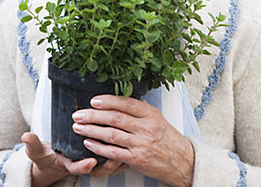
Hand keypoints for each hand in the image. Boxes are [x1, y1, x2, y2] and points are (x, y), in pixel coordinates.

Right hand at [21, 132, 128, 185]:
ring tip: (125, 146)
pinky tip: (127, 136)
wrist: (53, 160)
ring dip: (118, 155)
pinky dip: (122, 149)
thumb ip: (32, 145)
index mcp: (70, 164)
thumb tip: (25, 136)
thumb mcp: (36, 151)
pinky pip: (115, 155)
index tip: (90, 162)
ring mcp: (94, 159)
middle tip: (115, 156)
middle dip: (108, 161)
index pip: (78, 167)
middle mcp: (84, 163)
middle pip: (99, 168)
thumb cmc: (46, 156)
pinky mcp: (101, 153)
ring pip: (110, 162)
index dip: (84, 166)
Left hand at [71, 95, 194, 186]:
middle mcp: (146, 128)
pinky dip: (99, 147)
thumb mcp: (158, 118)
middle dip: (93, 115)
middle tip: (78, 114)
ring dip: (92, 130)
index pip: (126, 103)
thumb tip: (120, 99)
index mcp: (150, 114)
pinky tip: (88, 143)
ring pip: (112, 134)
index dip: (108, 101)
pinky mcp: (137, 159)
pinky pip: (114, 152)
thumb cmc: (167, 138)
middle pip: (115, 118)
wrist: (182, 161)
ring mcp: (141, 144)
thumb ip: (140, 110)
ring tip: (78, 127)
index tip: (93, 100)